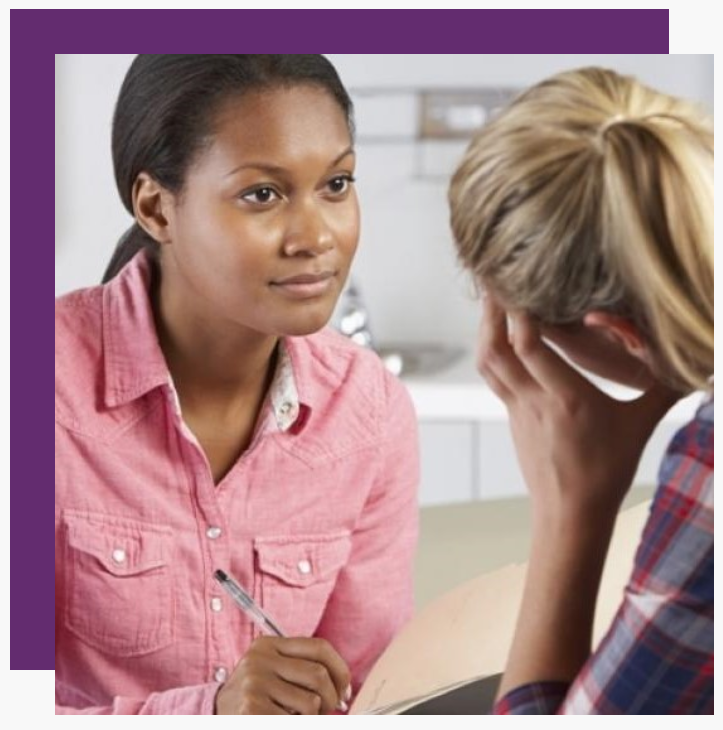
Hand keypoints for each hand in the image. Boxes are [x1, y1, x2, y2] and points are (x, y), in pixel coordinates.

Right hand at [215, 636, 350, 714]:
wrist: (214, 713)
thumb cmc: (254, 695)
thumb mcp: (272, 671)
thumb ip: (302, 669)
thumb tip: (344, 690)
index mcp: (269, 644)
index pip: (319, 647)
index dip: (340, 669)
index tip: (345, 690)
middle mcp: (260, 659)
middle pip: (318, 675)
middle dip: (331, 698)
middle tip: (328, 710)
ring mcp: (255, 683)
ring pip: (310, 703)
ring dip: (312, 717)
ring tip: (297, 717)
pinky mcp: (252, 708)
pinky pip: (294, 722)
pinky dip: (296, 725)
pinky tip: (280, 720)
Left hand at [477, 295, 679, 519]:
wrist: (570, 514)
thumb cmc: (607, 472)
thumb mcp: (641, 426)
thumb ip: (664, 389)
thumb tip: (696, 361)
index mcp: (565, 397)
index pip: (529, 345)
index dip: (519, 312)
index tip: (519, 283)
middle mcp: (533, 399)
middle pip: (497, 348)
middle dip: (491, 312)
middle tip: (492, 281)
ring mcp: (516, 408)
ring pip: (488, 362)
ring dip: (486, 330)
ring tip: (490, 301)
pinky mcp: (511, 416)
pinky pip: (494, 376)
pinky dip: (493, 351)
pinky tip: (499, 336)